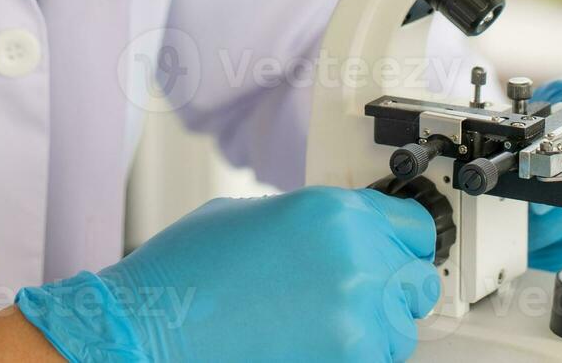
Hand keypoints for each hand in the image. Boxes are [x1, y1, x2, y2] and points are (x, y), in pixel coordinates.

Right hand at [16, 187, 440, 361]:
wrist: (146, 333)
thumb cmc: (182, 278)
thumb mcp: (248, 216)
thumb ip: (311, 223)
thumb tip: (339, 236)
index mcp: (335, 214)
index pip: (414, 226)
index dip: (397, 240)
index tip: (390, 251)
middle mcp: (356, 263)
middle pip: (415, 280)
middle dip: (389, 286)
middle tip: (351, 293)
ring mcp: (356, 323)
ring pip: (400, 331)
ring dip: (372, 328)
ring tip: (318, 325)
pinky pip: (373, 360)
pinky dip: (350, 354)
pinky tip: (307, 347)